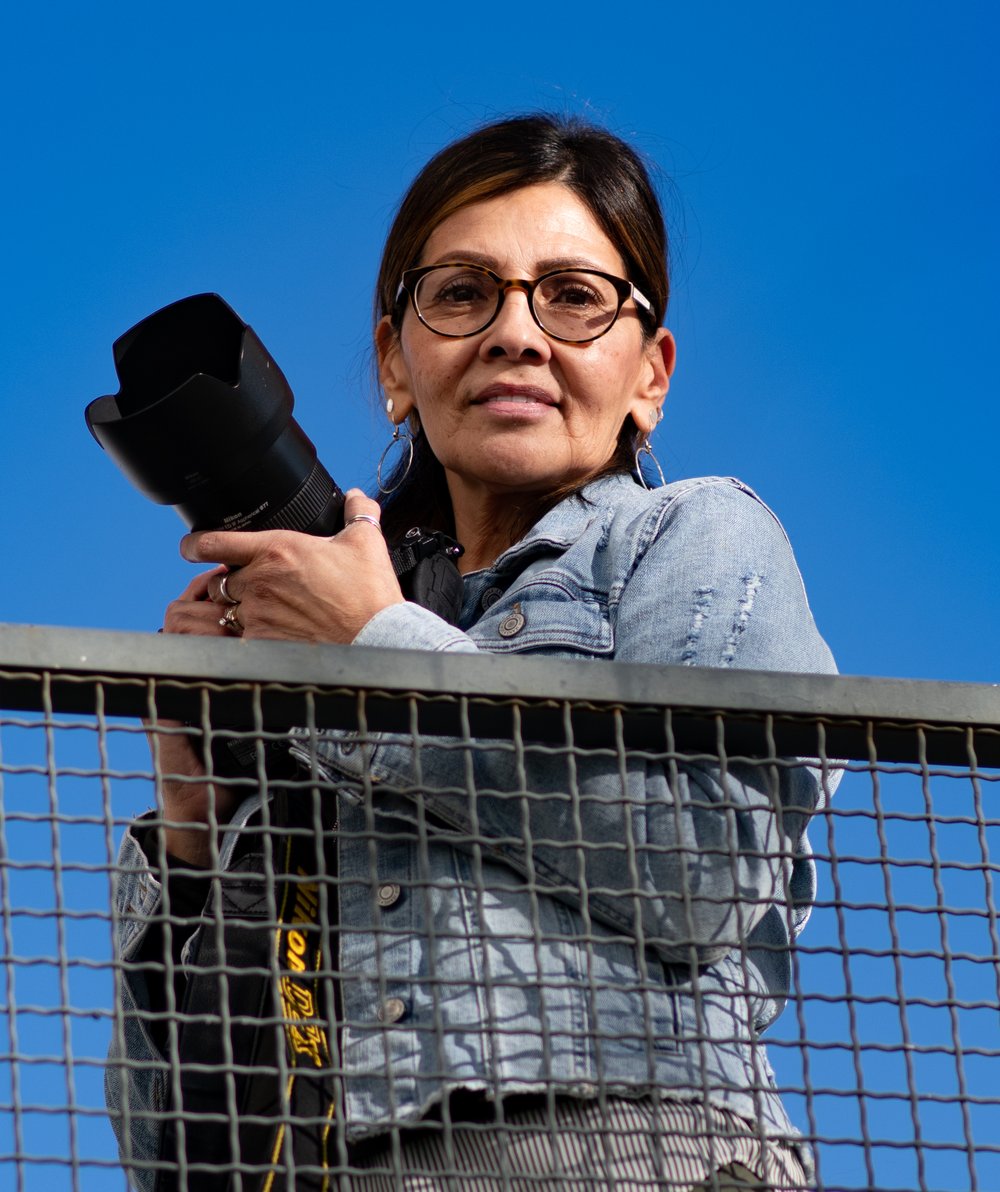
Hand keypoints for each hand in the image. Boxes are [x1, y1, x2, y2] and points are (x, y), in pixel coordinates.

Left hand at [178, 489, 403, 644]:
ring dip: (240, 607)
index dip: (194, 544)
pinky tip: (275, 632)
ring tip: (267, 610)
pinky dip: (251, 633)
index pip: (214, 542)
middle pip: (221, 580)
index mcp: (276, 550)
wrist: (375, 637)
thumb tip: (356, 497)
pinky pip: (240, 636)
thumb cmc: (369, 592)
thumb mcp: (366, 541)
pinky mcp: (263, 642)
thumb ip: (358, 513)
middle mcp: (259, 582)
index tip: (191, 547)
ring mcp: (258, 615)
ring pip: (228, 609)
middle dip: (233, 581)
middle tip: (255, 585)